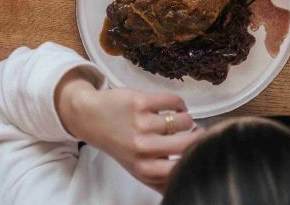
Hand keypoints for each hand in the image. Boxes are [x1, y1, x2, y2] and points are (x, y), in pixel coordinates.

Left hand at [55, 71, 200, 191]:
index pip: (182, 168)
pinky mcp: (140, 101)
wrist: (90, 117)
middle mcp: (143, 148)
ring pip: (184, 120)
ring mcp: (142, 124)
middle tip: (194, 130)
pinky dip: (178, 103)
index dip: (196, 154)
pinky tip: (172, 106)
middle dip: (197, 134)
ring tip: (177, 118)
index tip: (198, 146)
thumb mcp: (138, 169)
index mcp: (145, 169)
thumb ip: (162, 181)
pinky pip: (174, 100)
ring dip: (185, 117)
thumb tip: (188, 188)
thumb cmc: (121, 145)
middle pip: (188, 143)